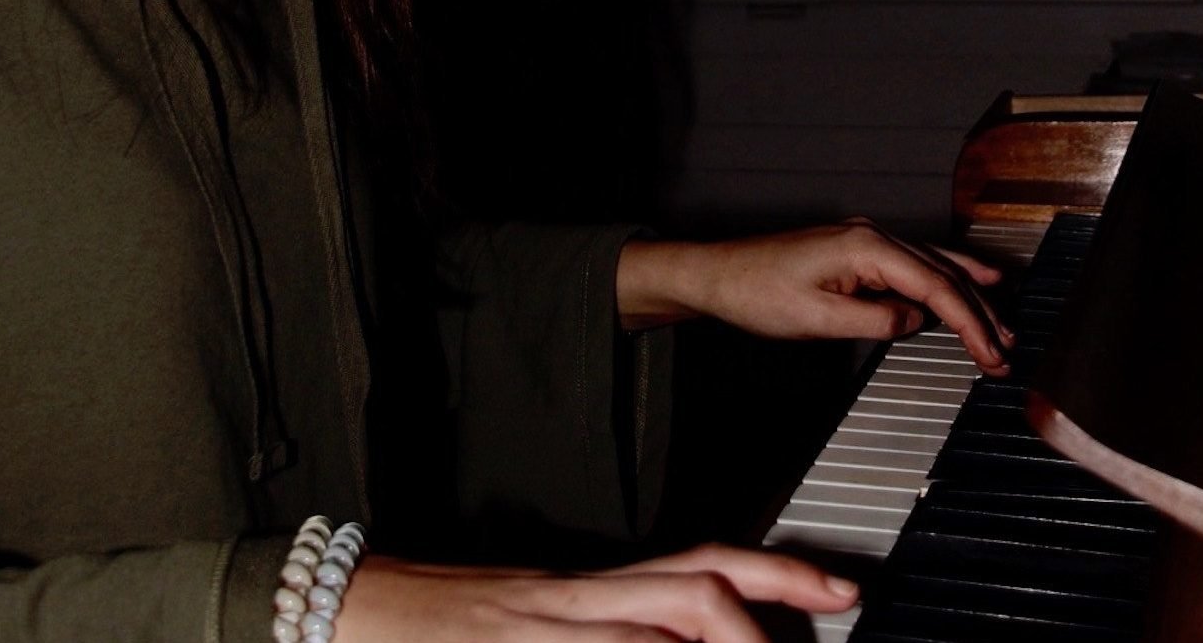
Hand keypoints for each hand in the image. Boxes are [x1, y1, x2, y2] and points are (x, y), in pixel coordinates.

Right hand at [332, 544, 858, 641]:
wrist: (366, 607)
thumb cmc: (460, 621)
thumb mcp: (553, 616)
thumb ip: (622, 622)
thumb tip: (699, 633)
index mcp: (601, 588)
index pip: (705, 566)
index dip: (779, 575)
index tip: (836, 590)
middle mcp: (587, 600)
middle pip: (697, 586)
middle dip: (772, 608)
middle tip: (832, 606)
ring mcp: (555, 627)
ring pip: (658, 624)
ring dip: (723, 640)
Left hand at [617, 219, 1014, 372]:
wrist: (718, 275)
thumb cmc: (757, 294)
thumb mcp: (817, 319)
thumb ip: (875, 320)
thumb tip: (916, 319)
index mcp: (867, 247)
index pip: (935, 287)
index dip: (970, 323)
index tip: (992, 353)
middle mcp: (873, 236)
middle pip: (942, 273)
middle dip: (979, 312)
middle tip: (1007, 349)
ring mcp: (866, 240)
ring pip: (933, 265)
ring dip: (968, 295)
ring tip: (1002, 322)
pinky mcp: (858, 252)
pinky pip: (914, 264)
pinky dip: (944, 279)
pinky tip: (966, 282)